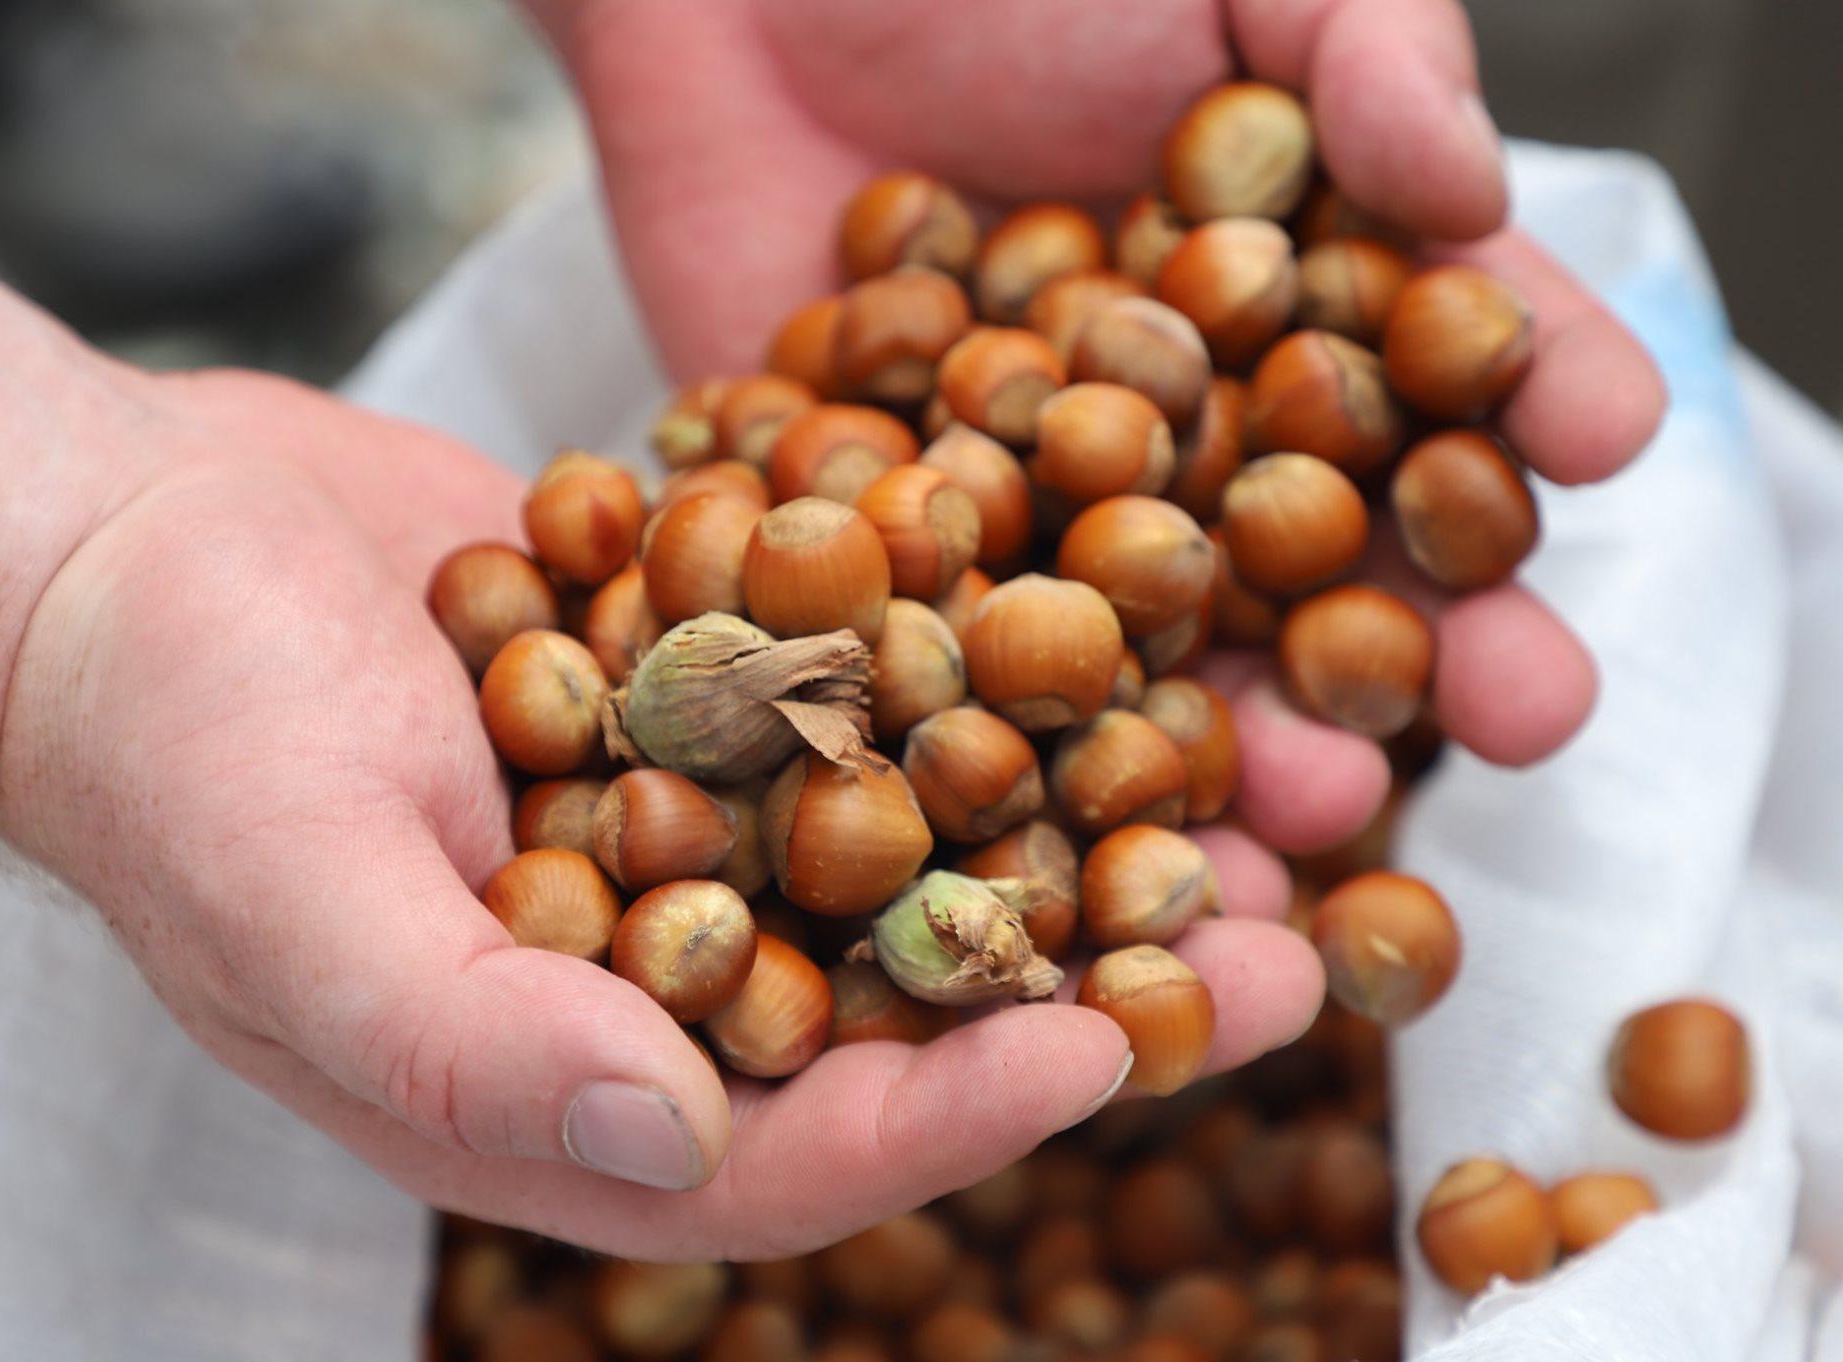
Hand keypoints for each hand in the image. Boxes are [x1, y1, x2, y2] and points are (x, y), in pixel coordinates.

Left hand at [539, 0, 1667, 847]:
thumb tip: (1465, 178)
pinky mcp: (894, 549)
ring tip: (1319, 819)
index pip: (1443, 356)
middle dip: (1430, 637)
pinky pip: (967, 668)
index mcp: (1296, 287)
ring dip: (1245, 746)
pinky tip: (1091, 835)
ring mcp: (1042, 504)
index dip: (1530, 396)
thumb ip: (1361, 43)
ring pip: (1160, 651)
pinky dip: (1021, 756)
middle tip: (1521, 707)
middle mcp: (1188, 421)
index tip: (1597, 436)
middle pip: (1327, 552)